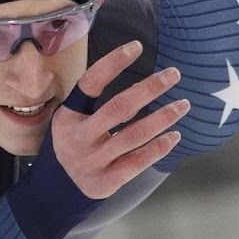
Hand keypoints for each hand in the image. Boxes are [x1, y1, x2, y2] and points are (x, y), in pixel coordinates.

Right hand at [51, 40, 187, 198]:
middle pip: (119, 108)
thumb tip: (138, 81)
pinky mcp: (106, 181)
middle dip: (149, 89)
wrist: (55, 191)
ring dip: (163, 118)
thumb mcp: (68, 122)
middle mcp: (78, 138)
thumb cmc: (72, 146)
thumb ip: (91, 103)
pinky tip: (175, 136)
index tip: (136, 47)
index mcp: (68, 117)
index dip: (113, 63)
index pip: (90, 83)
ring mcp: (92, 161)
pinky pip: (138, 162)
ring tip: (183, 105)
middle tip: (173, 75)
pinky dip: (158, 148)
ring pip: (134, 135)